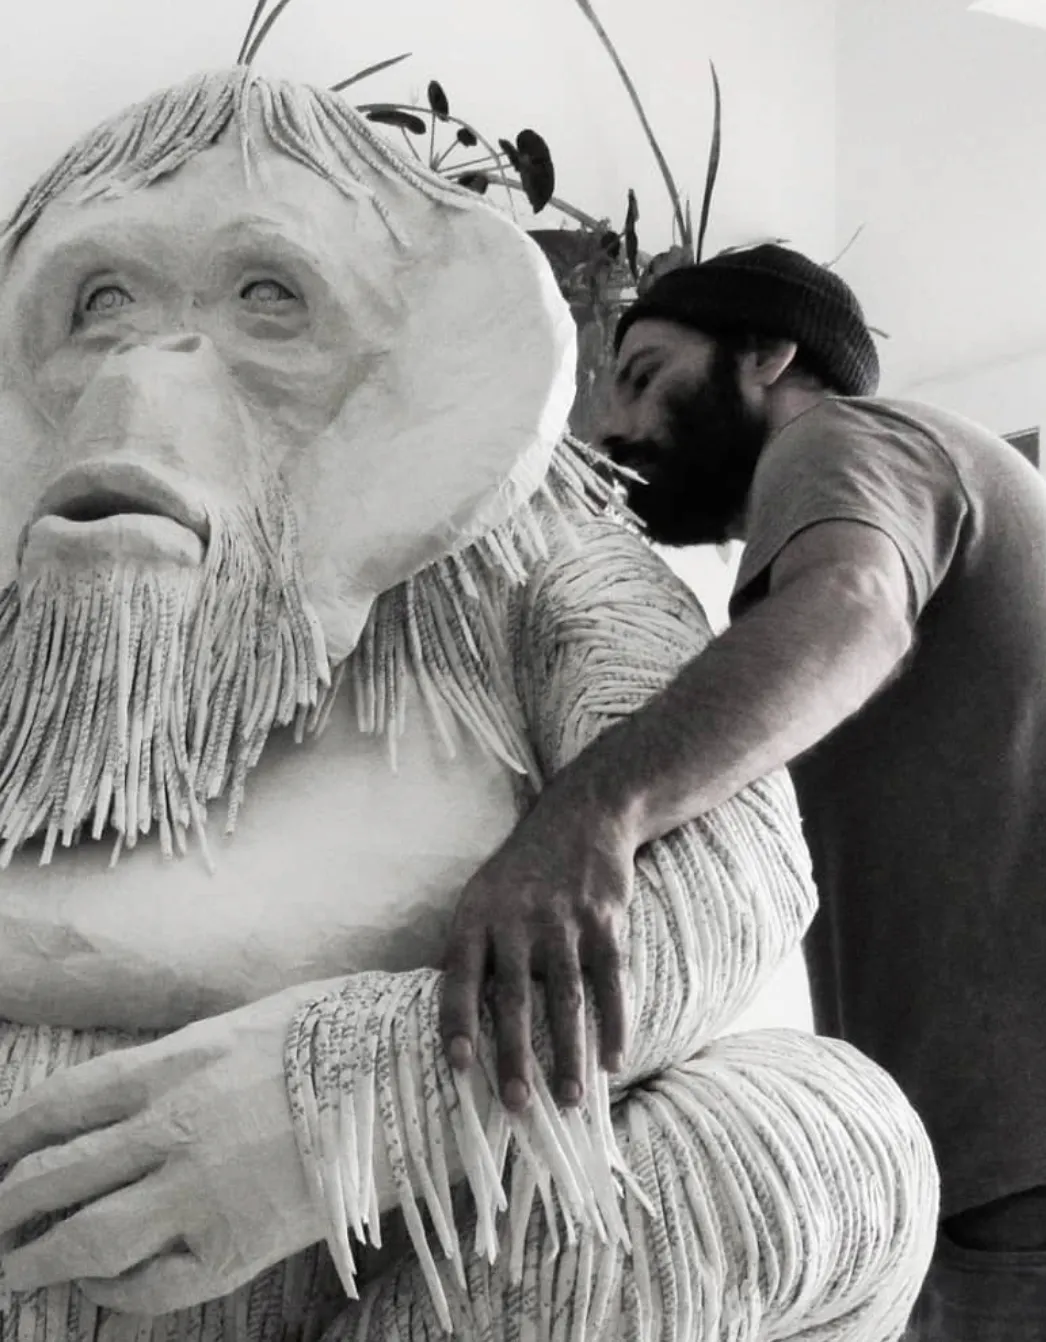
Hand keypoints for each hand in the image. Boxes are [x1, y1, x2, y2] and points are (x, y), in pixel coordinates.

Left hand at [0, 980, 335, 1314]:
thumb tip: (131, 1088)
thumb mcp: (250, 1022)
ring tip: (13, 1269)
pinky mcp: (237, 1246)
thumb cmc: (339, 1041)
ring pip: (86, 1237)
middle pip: (54, 1175)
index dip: (9, 1134)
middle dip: (3, 1204)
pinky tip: (100, 1284)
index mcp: (177, 1064)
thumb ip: (184, 1057)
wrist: (412, 1085)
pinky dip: (112, 1291)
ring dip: (35, 1258)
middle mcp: (175, 1127)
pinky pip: (150, 1284)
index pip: (61, 1105)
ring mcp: (202, 1191)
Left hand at [440, 777, 635, 1111]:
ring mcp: (565, 920)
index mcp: (477, 916)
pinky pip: (610, 981)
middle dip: (515, 1056)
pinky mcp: (605, 921)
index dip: (458, 1022)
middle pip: (515, 998)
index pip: (461, 977)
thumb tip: (448, 1014)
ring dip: (568, 1054)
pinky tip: (613, 1060)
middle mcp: (518, 920)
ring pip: (566, 998)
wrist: (581, 816)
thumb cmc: (522, 869)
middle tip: (517, 1105)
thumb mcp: (481, 895)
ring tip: (569, 1099)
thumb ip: (469, 949)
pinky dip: (614, 1023)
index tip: (458, 1066)